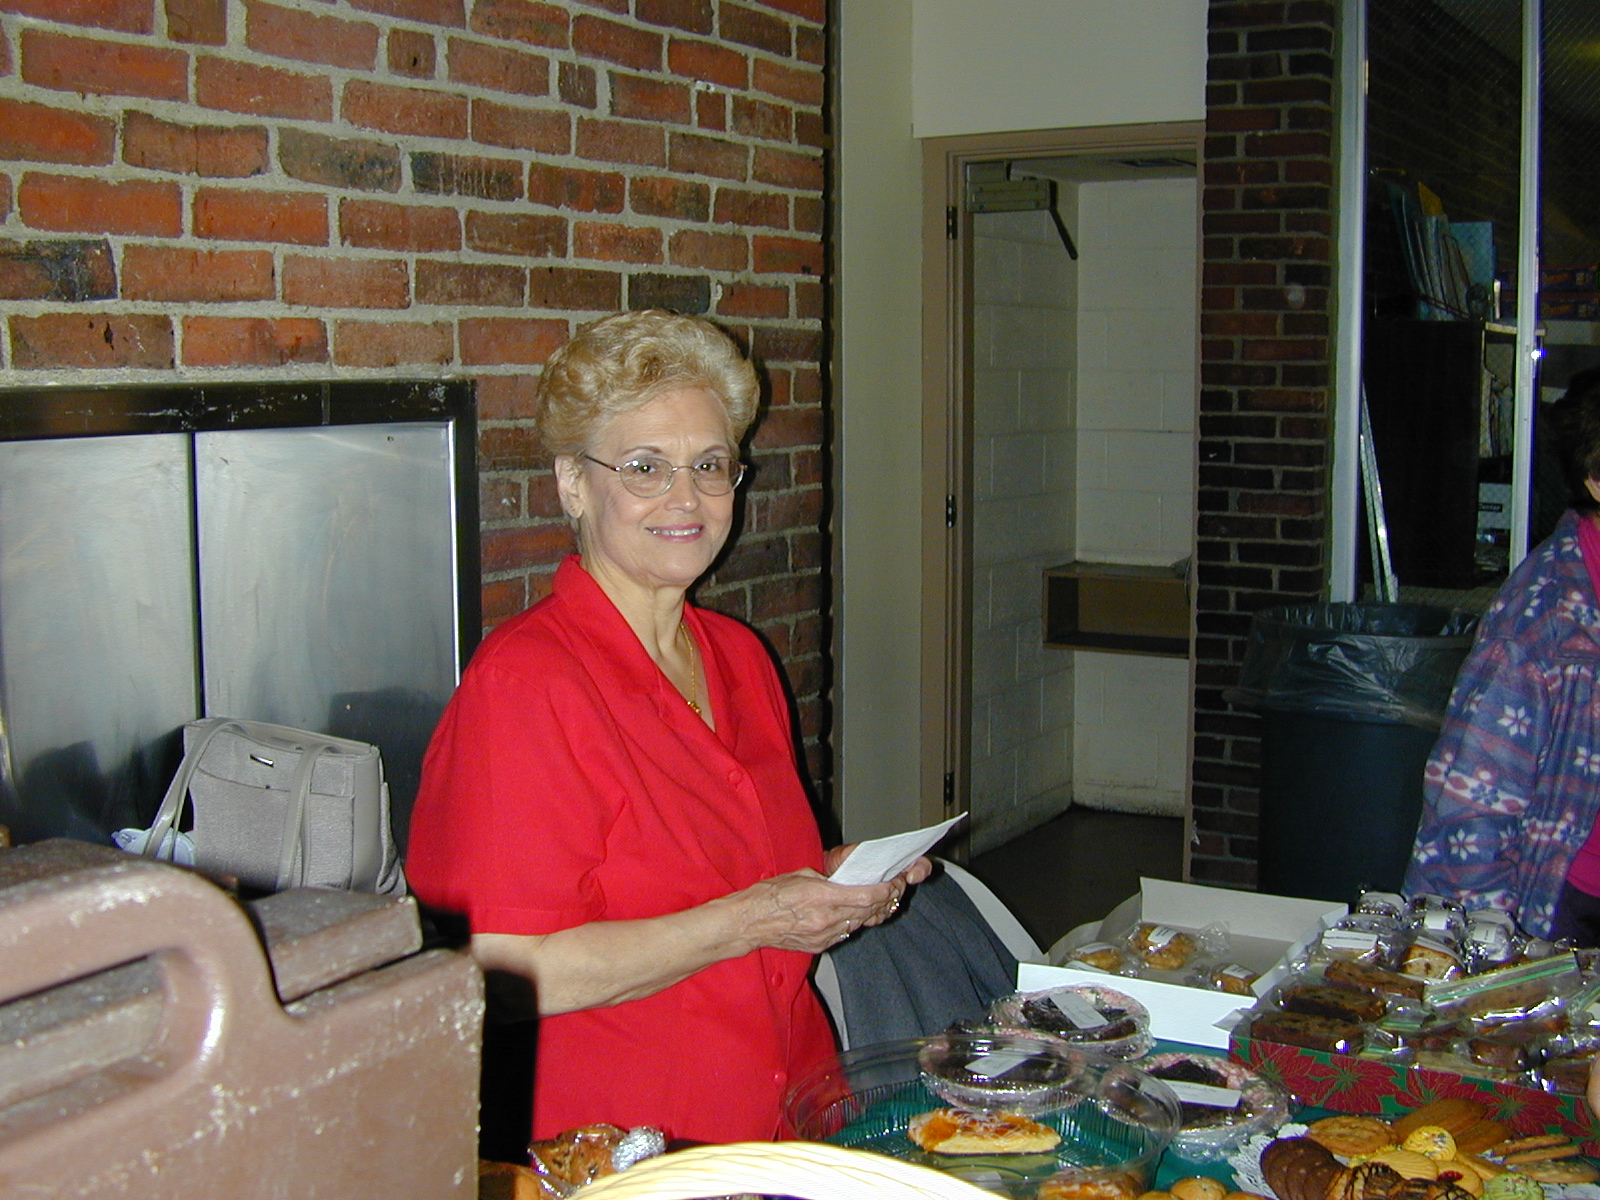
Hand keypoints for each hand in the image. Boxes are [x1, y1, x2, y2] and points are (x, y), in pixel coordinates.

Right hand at [733, 869, 903, 954]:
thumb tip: (849, 880)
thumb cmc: (771, 894)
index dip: (885, 890)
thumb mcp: (802, 875)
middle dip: (885, 899)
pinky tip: (858, 912)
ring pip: (860, 923)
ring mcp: (824, 936)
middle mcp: (826, 919)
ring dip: (873, 911)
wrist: (750, 922)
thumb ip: (829, 880)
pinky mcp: (820, 946)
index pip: (865, 897)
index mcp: (821, 897)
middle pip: (867, 911)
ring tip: (882, 898)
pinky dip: (855, 921)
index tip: (894, 882)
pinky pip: (846, 932)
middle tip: (895, 887)